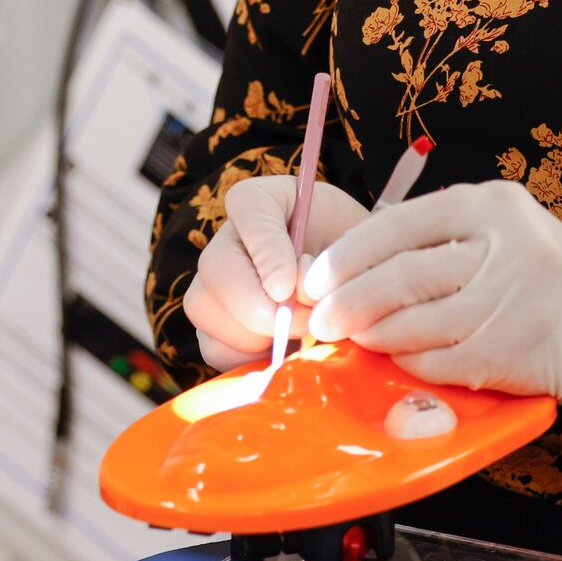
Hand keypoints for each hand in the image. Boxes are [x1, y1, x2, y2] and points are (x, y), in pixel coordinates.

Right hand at [184, 173, 367, 370]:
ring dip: (253, 335)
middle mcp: (230, 238)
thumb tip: (287, 297)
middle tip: (305, 321)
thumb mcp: (353, 243)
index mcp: (263, 201)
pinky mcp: (217, 327)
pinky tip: (281, 354)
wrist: (357, 288)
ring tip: (295, 336)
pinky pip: (213, 347)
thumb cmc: (356, 259)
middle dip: (259, 307)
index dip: (267, 250)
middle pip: (216, 266)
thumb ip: (326, 262)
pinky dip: (246, 360)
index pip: (247, 204)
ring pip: (204, 308)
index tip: (289, 286)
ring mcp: (215, 283)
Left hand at [301, 179, 561, 435]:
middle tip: (319, 317)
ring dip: (373, 334)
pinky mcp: (516, 352)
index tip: (316, 276)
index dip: (347, 255)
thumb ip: (434, 239)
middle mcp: (503, 248)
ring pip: (416, 322)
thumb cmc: (539, 273)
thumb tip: (348, 267)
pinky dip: (410, 362)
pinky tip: (395, 359)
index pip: (397, 225)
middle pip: (401, 277)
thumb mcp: (496, 229)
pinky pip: (441, 360)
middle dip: (348, 301)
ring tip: (350, 337)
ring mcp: (512, 303)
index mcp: (490, 206)